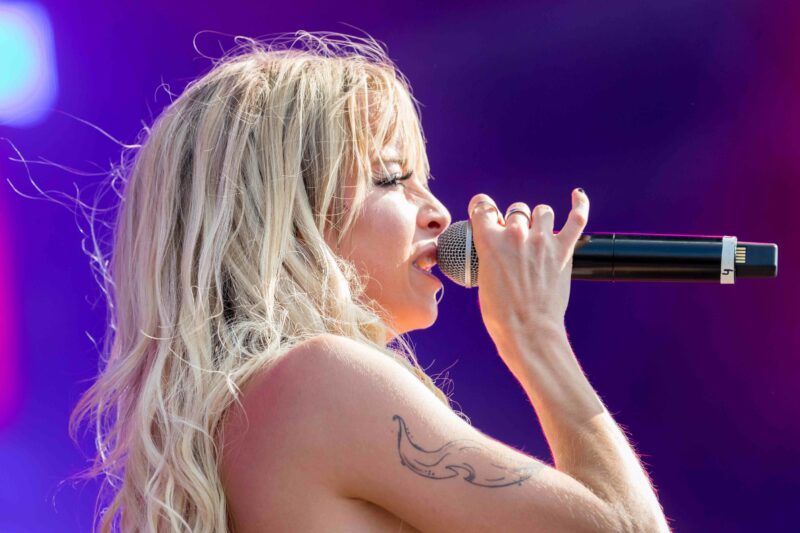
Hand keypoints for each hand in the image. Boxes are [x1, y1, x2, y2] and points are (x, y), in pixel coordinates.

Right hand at [468, 189, 588, 354]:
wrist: (527, 331)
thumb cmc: (501, 313)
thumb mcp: (482, 278)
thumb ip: (489, 253)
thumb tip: (496, 243)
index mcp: (489, 241)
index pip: (482, 206)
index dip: (483, 208)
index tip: (485, 213)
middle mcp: (515, 235)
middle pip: (515, 211)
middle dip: (514, 223)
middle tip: (514, 243)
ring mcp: (542, 241)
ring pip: (542, 211)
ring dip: (538, 220)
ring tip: (537, 234)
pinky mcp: (563, 251)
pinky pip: (576, 218)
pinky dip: (580, 205)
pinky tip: (577, 196)